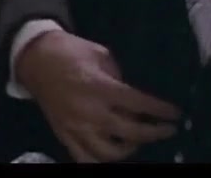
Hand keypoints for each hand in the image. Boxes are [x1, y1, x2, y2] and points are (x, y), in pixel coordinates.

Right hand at [16, 31, 180, 162]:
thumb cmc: (70, 50)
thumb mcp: (100, 54)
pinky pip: (84, 159)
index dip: (160, 111)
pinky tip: (113, 154)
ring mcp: (75, 127)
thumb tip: (133, 97)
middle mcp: (89, 111)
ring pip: (109, 153)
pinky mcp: (64, 135)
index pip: (138, 104)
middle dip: (155, 132)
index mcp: (98, 87)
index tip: (176, 114)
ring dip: (129, 149)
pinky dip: (101, 161)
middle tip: (168, 130)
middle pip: (130, 132)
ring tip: (138, 140)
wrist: (34, 58)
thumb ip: (118, 77)